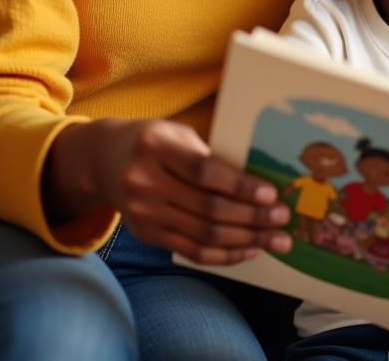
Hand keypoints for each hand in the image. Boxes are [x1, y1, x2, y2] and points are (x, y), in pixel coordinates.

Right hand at [45, 118, 291, 264]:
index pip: (204, 172)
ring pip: (203, 235)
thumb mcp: (178, 133)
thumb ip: (210, 154)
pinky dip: (224, 254)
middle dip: (252, 217)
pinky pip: (191, 251)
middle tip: (283, 219)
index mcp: (155, 146)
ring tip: (277, 240)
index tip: (271, 193)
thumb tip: (259, 182)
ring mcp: (142, 213)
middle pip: (207, 208)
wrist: (105, 159)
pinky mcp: (146, 234)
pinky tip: (249, 250)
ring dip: (246, 240)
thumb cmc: (155, 140)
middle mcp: (144, 182)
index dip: (240, 185)